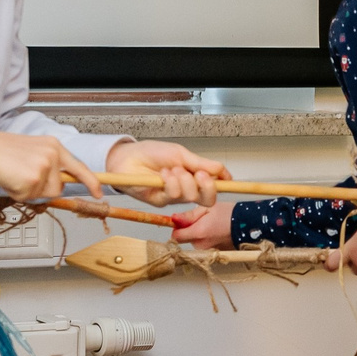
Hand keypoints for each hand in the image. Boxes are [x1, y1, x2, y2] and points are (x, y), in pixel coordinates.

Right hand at [0, 130, 98, 201]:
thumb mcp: (31, 151)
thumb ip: (48, 164)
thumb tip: (57, 185)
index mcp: (54, 146)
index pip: (79, 167)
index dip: (91, 182)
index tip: (100, 193)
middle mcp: (53, 154)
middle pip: (58, 188)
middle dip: (41, 190)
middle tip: (23, 178)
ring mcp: (44, 167)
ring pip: (44, 195)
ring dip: (28, 192)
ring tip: (15, 176)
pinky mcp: (34, 179)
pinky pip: (29, 198)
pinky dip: (17, 194)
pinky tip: (9, 180)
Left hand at [106, 140, 226, 206]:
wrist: (128, 157)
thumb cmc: (152, 153)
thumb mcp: (180, 154)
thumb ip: (201, 163)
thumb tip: (223, 171)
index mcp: (194, 177)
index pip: (214, 186)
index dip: (224, 184)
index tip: (228, 179)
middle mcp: (186, 190)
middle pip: (208, 199)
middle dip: (207, 187)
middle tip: (200, 174)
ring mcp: (174, 197)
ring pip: (191, 196)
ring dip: (184, 180)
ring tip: (172, 169)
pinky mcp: (161, 202)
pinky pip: (174, 196)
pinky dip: (171, 182)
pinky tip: (163, 174)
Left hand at [174, 203, 234, 250]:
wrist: (249, 224)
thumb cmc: (230, 214)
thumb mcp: (207, 208)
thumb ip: (189, 215)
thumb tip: (174, 219)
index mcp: (198, 233)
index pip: (176, 236)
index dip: (177, 228)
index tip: (182, 222)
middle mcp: (201, 245)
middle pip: (186, 239)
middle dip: (190, 230)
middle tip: (202, 219)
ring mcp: (209, 250)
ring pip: (195, 242)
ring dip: (199, 234)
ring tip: (211, 224)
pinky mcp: (215, 253)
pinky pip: (205, 246)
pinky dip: (208, 239)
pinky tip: (217, 231)